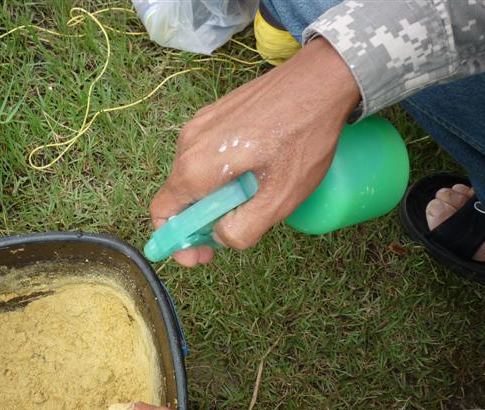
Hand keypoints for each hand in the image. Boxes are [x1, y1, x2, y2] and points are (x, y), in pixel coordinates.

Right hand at [150, 37, 360, 266]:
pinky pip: (208, 154)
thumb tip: (219, 236)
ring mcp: (200, 123)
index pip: (162, 214)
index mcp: (195, 167)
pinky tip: (256, 170)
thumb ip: (242, 230)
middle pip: (180, 196)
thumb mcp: (279, 199)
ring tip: (255, 194)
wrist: (322, 79)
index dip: (176, 243)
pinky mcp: (215, 113)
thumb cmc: (303, 137)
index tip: (202, 254)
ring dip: (216, 196)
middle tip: (237, 227)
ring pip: (195, 176)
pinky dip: (223, 173)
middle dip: (202, 220)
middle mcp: (187, 143)